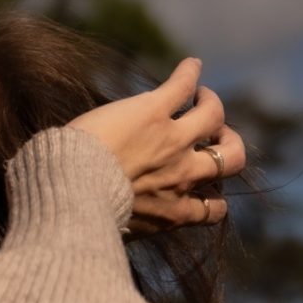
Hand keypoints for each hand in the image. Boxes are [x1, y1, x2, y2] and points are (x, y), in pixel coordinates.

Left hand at [67, 58, 245, 231]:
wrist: (70, 193)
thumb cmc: (81, 217)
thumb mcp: (113, 233)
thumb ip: (127, 227)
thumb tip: (108, 236)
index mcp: (173, 212)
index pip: (215, 210)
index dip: (215, 195)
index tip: (203, 186)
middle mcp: (182, 177)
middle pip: (232, 159)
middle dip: (228, 145)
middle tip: (213, 135)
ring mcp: (172, 141)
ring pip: (214, 116)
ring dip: (210, 103)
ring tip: (199, 96)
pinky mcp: (153, 112)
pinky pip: (183, 86)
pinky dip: (190, 73)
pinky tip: (190, 65)